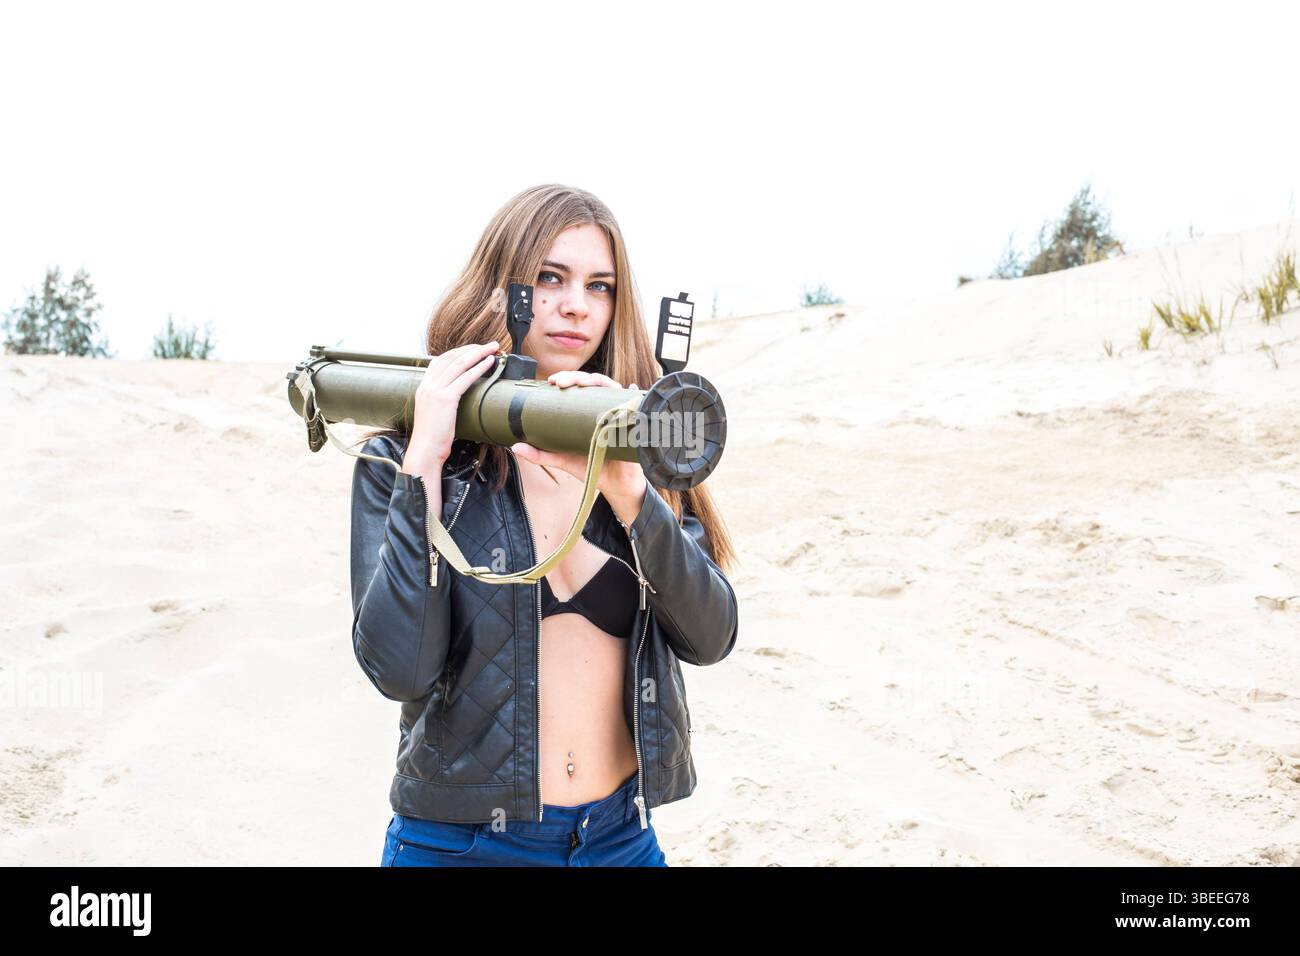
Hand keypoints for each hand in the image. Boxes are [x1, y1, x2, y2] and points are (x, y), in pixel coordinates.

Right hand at [403, 340, 501, 475]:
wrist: (424, 451)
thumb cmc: (433, 437)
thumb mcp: (435, 413)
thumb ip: (443, 400)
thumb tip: (460, 395)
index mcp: (423, 386)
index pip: (441, 360)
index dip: (460, 352)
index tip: (476, 349)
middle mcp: (428, 385)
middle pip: (452, 357)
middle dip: (473, 348)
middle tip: (490, 345)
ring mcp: (435, 390)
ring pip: (459, 364)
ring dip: (479, 353)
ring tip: (494, 349)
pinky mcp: (444, 399)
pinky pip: (464, 378)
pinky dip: (479, 368)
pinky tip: (489, 363)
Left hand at [510, 369, 647, 526]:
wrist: (615, 486)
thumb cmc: (592, 467)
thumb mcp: (563, 460)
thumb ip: (541, 454)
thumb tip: (515, 446)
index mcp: (589, 411)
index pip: (579, 387)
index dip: (567, 378)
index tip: (550, 381)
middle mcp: (605, 407)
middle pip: (594, 383)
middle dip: (577, 377)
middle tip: (559, 381)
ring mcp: (621, 413)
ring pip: (612, 389)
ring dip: (598, 381)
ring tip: (582, 383)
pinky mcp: (634, 425)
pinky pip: (637, 406)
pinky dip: (633, 395)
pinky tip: (628, 389)